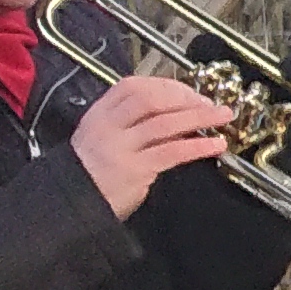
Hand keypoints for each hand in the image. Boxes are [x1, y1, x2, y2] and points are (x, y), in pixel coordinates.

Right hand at [72, 74, 240, 218]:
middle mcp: (108, 126)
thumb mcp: (102, 138)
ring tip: (221, 117)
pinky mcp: (133, 169)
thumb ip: (132, 123)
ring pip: (165, 122)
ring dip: (199, 117)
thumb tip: (175, 113)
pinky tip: (214, 145)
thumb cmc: (90, 173)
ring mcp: (119, 147)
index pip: (133, 86)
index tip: (189, 90)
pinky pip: (172, 152)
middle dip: (186, 98)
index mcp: (99, 114)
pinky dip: (198, 146)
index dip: (166, 85)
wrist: (69, 204)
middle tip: (210, 103)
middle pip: (151, 99)